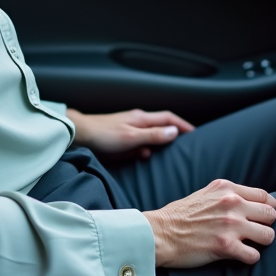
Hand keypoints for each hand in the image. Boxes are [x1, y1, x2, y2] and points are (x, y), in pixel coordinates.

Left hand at [65, 108, 193, 158]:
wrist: (79, 135)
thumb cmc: (103, 135)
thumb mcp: (131, 137)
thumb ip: (153, 135)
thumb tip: (175, 132)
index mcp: (142, 118)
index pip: (169, 118)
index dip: (183, 125)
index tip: (196, 133)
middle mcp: (137, 121)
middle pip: (161, 125)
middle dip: (174, 132)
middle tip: (187, 144)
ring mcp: (128, 128)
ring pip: (150, 134)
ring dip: (160, 142)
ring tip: (170, 154)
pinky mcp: (120, 138)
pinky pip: (139, 142)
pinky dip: (146, 148)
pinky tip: (145, 157)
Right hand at [143, 180, 275, 267]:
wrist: (159, 233)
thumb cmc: (179, 215)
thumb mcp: (205, 194)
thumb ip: (227, 194)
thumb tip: (249, 202)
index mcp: (227, 189)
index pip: (264, 196)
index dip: (268, 208)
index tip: (262, 216)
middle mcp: (231, 203)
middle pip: (271, 215)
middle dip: (265, 225)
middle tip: (255, 232)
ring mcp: (230, 225)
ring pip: (268, 235)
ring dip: (261, 242)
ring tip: (249, 244)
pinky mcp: (226, 246)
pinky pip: (254, 256)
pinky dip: (249, 258)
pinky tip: (240, 256)